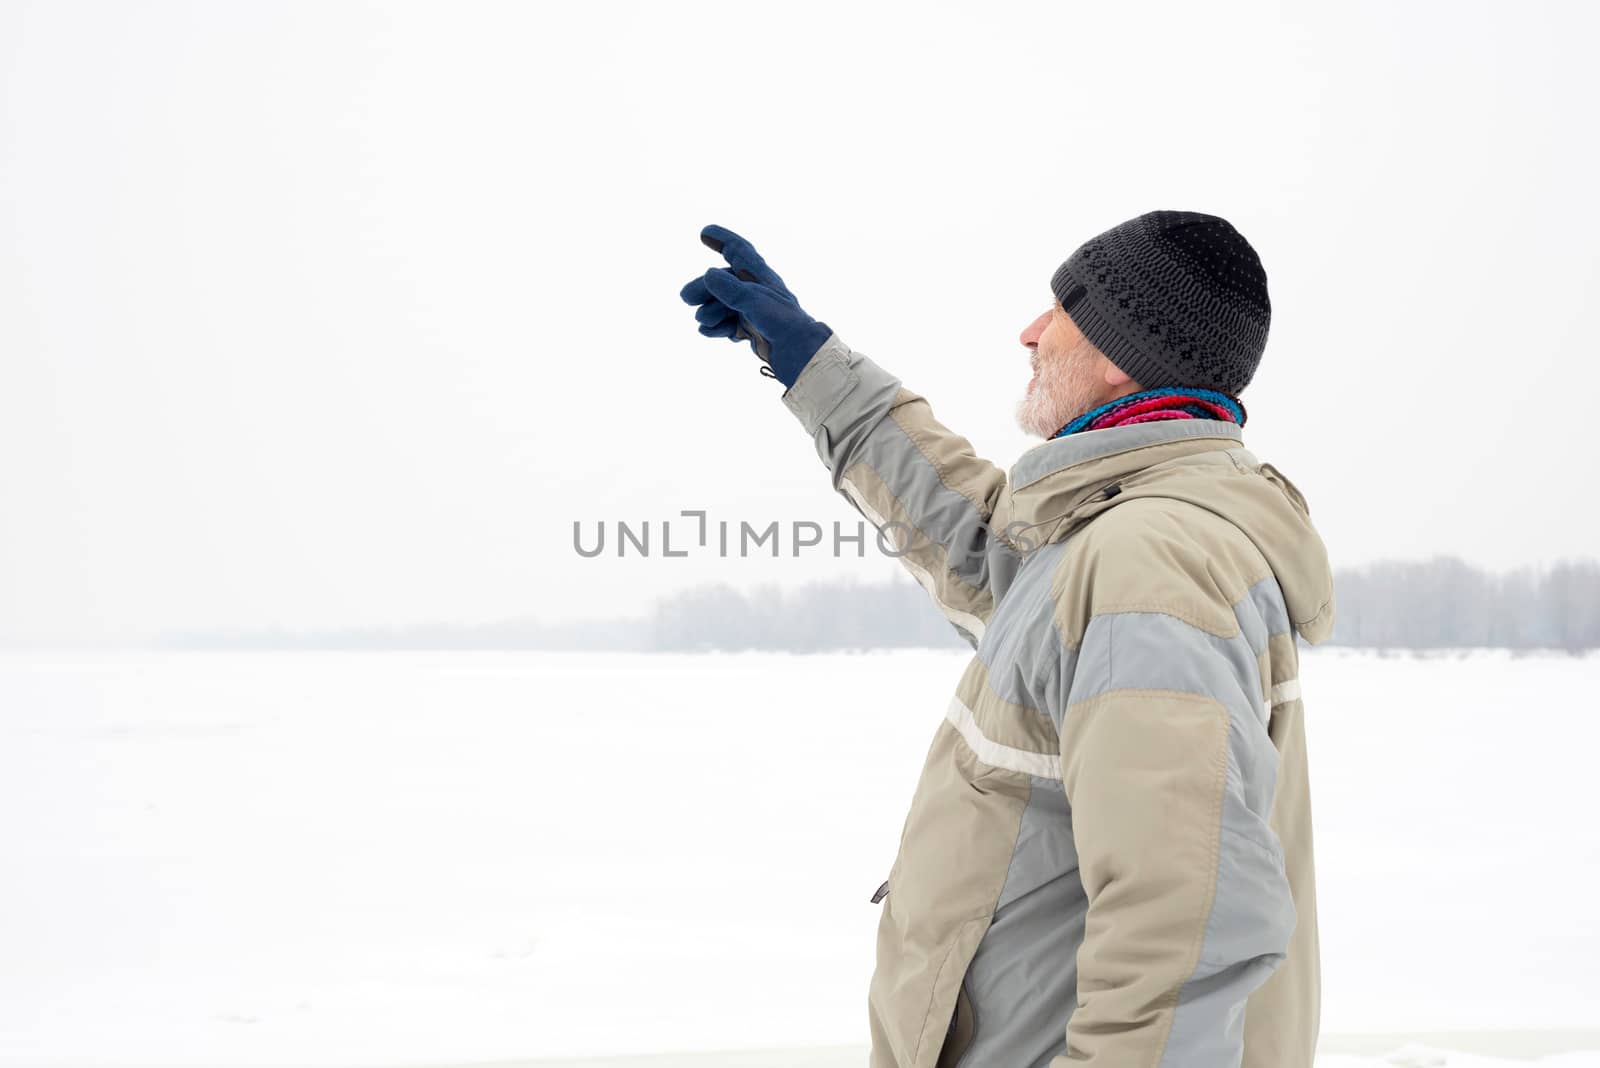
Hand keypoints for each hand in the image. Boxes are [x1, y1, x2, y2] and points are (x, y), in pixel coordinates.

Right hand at [679, 224, 832, 387]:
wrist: (799, 353)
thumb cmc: (782, 322)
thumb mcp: (754, 301)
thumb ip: (730, 288)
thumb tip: (709, 275)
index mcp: (759, 275)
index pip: (739, 250)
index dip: (722, 239)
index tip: (704, 232)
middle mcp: (755, 290)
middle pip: (722, 282)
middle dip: (703, 288)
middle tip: (685, 298)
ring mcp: (752, 310)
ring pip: (722, 305)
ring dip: (710, 311)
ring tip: (702, 320)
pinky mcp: (751, 329)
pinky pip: (727, 324)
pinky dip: (717, 327)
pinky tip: (708, 331)